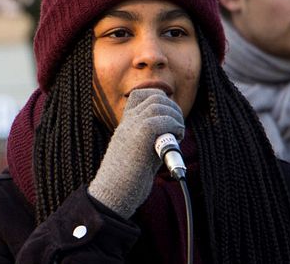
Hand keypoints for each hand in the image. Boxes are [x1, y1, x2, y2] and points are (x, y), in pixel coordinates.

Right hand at [88, 88, 183, 218]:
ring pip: (159, 104)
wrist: (112, 195)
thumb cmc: (127, 181)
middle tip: (177, 128)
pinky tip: (176, 139)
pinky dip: (175, 126)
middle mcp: (128, 122)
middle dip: (173, 108)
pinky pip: (163, 119)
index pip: (140, 95)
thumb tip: (172, 135)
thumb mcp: (139, 154)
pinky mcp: (140, 136)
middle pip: (155, 97)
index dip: (159, 99)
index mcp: (125, 124)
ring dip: (175, 116)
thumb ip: (151, 141)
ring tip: (178, 134)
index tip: (168, 115)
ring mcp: (132, 126)